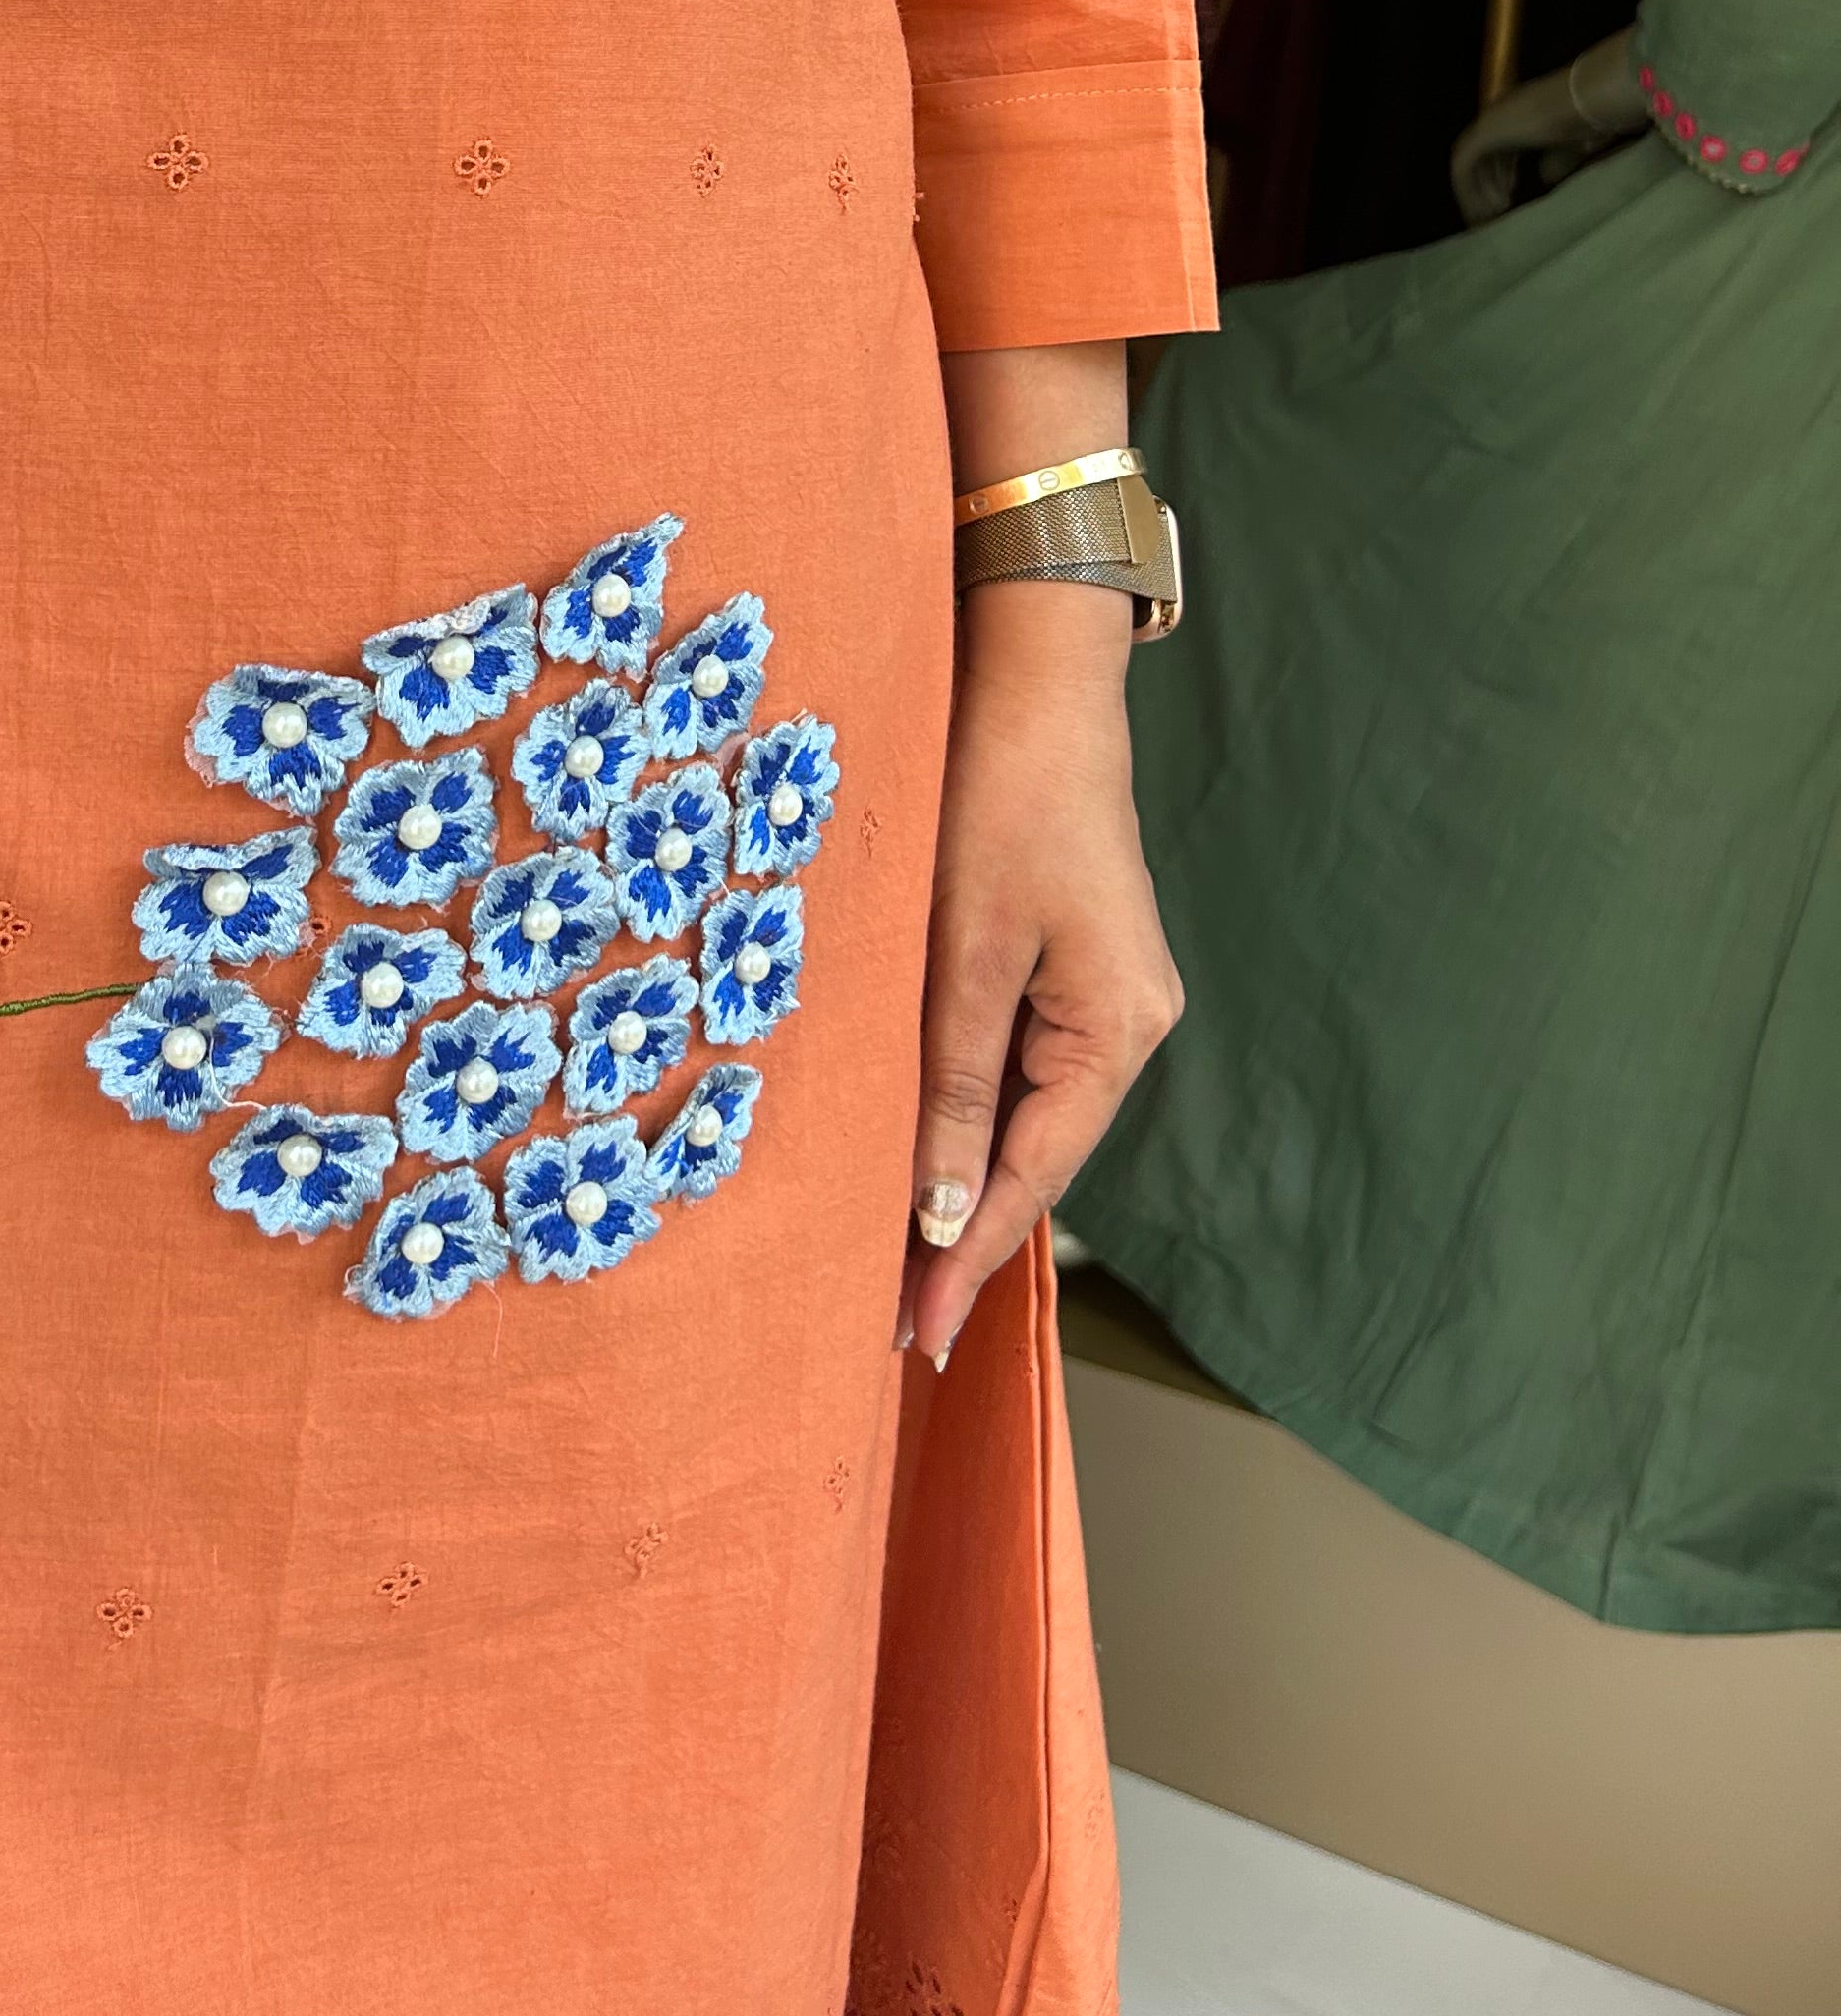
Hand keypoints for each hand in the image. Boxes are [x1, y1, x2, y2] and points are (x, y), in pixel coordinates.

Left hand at [902, 578, 1181, 1363]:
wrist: (1035, 680)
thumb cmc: (997, 798)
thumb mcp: (963, 951)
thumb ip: (953, 1086)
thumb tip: (940, 1215)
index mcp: (1117, 1028)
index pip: (1033, 1178)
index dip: (968, 1259)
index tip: (916, 1335)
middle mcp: (1128, 1023)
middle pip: (1037, 1155)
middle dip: (961, 1233)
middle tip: (890, 1319)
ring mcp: (1105, 994)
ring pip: (1024, 1111)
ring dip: (960, 1173)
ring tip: (887, 1256)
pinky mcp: (1073, 962)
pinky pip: (1018, 1059)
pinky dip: (969, 1107)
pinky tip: (919, 1146)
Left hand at [1449, 28, 1642, 224]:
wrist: (1582, 102)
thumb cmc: (1587, 119)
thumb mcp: (1572, 146)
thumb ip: (1556, 160)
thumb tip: (1546, 178)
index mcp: (1519, 113)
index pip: (1501, 144)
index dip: (1502, 170)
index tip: (1509, 191)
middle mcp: (1500, 115)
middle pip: (1482, 155)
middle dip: (1487, 183)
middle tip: (1496, 209)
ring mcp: (1487, 123)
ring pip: (1469, 164)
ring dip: (1479, 191)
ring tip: (1492, 216)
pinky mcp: (1481, 135)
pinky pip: (1464, 169)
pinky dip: (1472, 190)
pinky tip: (1492, 208)